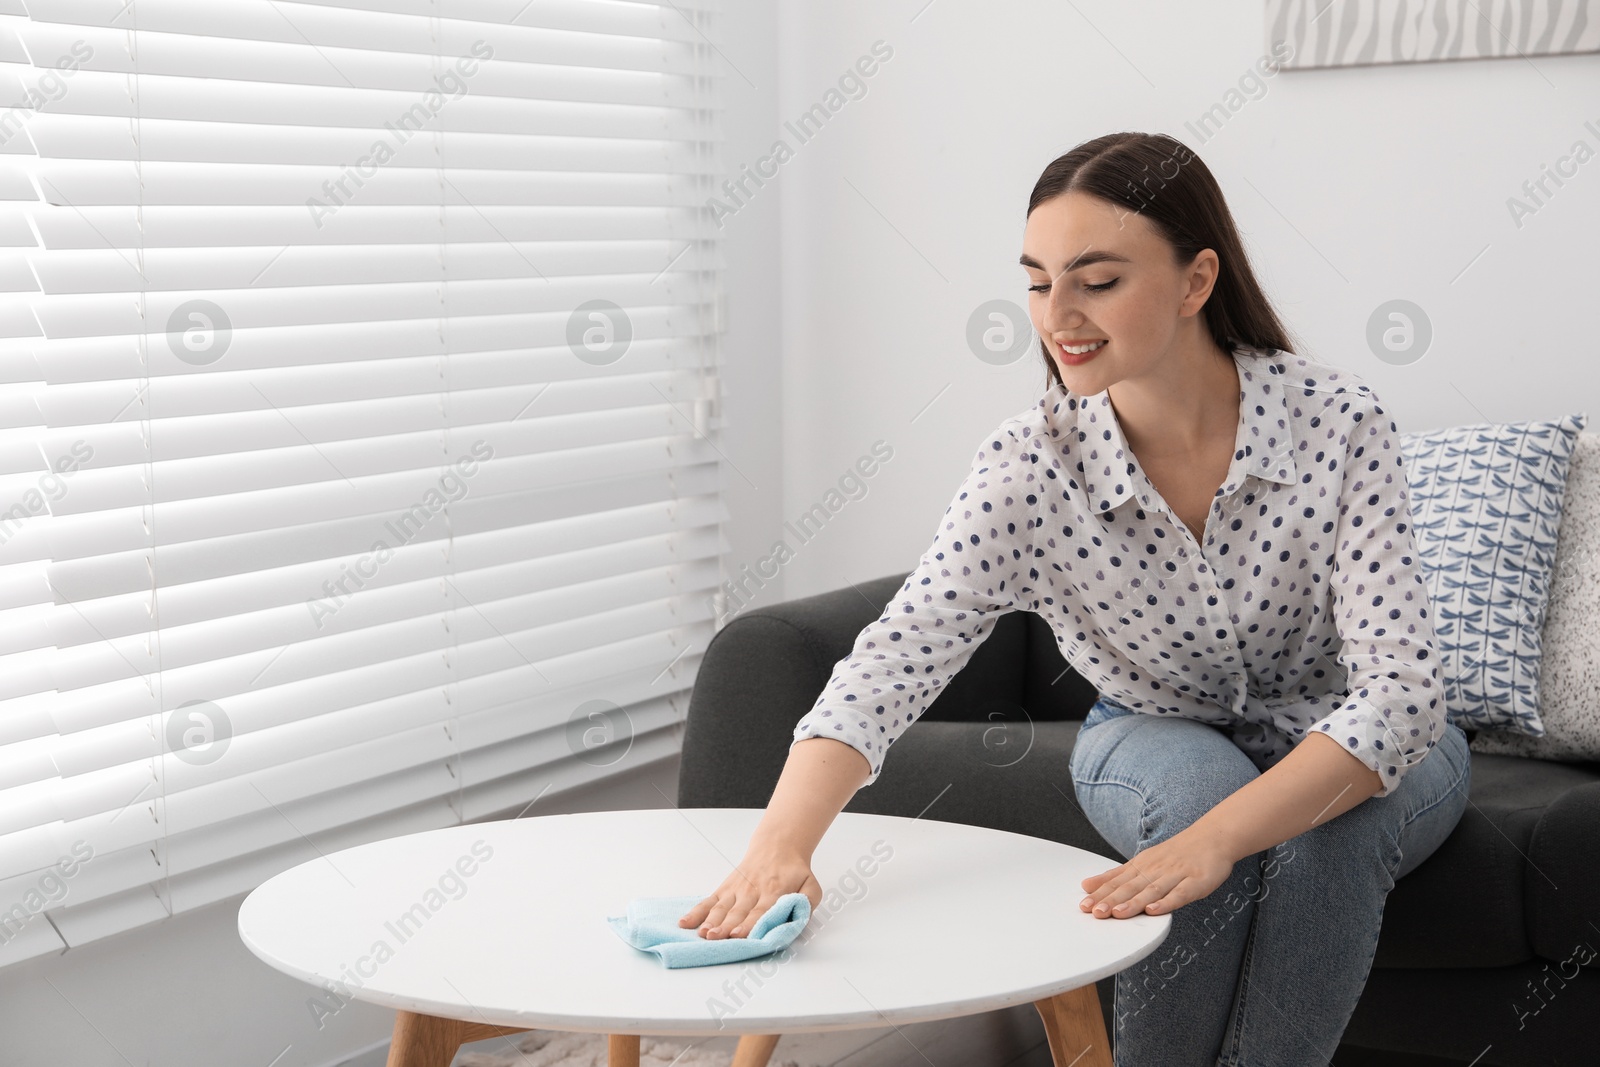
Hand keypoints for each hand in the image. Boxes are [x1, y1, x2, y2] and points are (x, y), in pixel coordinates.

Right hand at [677, 845, 822, 938]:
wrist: (778, 846)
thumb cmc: (795, 871)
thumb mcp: (811, 885)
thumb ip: (808, 902)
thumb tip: (797, 916)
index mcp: (774, 892)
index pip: (760, 911)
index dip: (749, 924)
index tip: (739, 934)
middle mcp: (752, 891)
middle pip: (738, 912)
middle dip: (726, 926)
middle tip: (715, 937)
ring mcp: (736, 889)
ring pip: (721, 907)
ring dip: (711, 921)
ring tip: (702, 933)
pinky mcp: (725, 888)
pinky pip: (709, 900)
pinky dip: (696, 911)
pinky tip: (685, 922)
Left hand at [1079, 828, 1233, 918]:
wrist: (1212, 837)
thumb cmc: (1175, 853)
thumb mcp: (1142, 862)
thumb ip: (1115, 876)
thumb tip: (1087, 885)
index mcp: (1141, 866)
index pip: (1117, 881)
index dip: (1100, 894)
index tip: (1083, 905)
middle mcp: (1155, 870)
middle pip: (1131, 887)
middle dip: (1111, 900)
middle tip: (1095, 912)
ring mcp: (1175, 875)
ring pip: (1152, 891)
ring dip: (1134, 903)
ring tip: (1117, 913)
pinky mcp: (1195, 882)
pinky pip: (1179, 894)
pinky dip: (1166, 902)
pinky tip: (1154, 911)